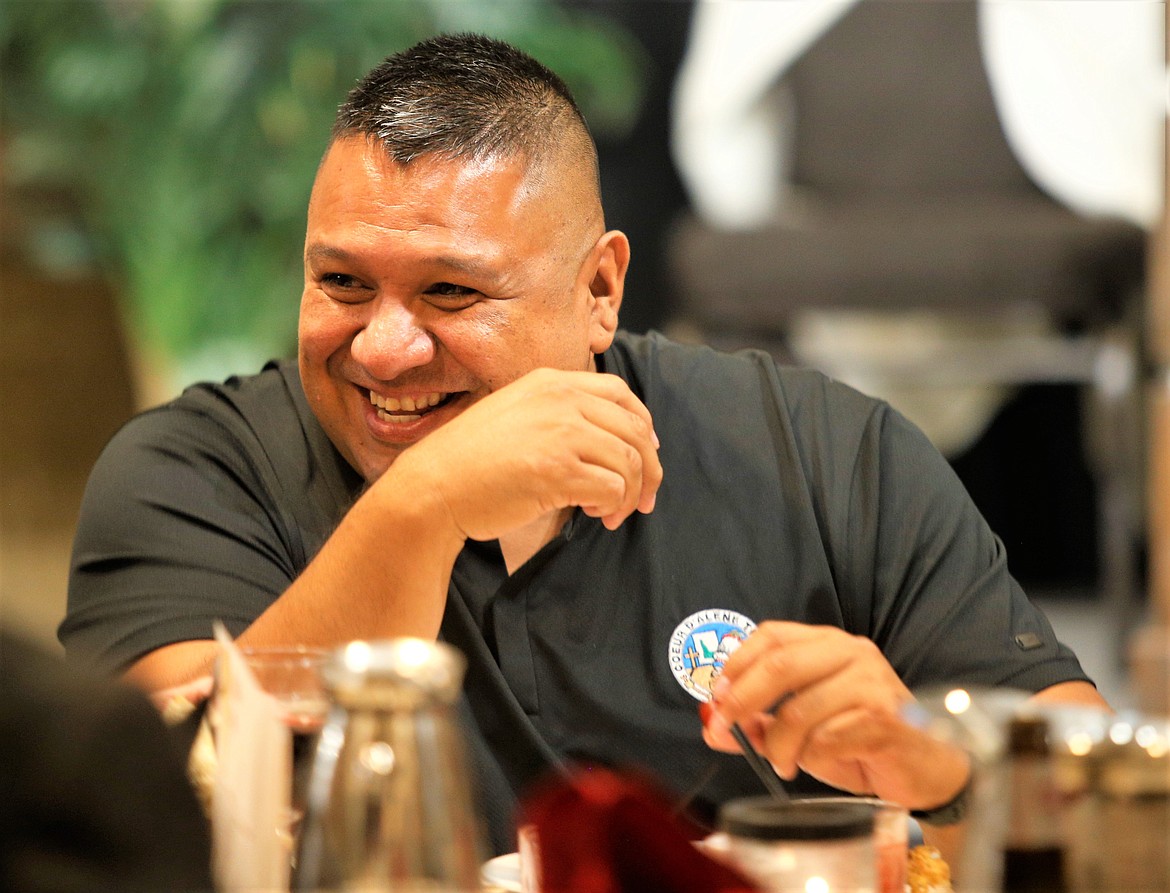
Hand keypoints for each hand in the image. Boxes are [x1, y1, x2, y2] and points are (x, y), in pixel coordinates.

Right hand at [391, 367, 661, 539]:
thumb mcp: (514, 415)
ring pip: (629, 461)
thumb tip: (608, 441)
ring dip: (629, 494)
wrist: (432, 487)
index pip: (620, 393)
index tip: (647, 453)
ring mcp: (560, 432)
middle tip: (643, 500)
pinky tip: (593, 514)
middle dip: (648, 469)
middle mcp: (559, 399)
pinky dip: (612, 506)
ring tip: (611, 513)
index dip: (643, 425)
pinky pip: (613, 487)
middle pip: (634, 429)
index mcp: (550, 382)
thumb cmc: (470, 462)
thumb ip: (556, 415)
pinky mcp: (558, 469)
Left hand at [702, 621, 968, 810]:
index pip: (771, 635)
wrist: (921, 770)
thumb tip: (710, 726)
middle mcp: (851, 652)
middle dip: (742, 699)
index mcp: (826, 643)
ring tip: (781, 763)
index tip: (716, 695)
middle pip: (780, 664)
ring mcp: (871, 682)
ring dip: (780, 745)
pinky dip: (809, 757)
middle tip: (724, 727)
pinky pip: (827, 738)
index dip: (736, 663)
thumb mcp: (798, 732)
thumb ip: (757, 726)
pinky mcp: (885, 718)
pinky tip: (812, 765)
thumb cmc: (857, 741)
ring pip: (800, 709)